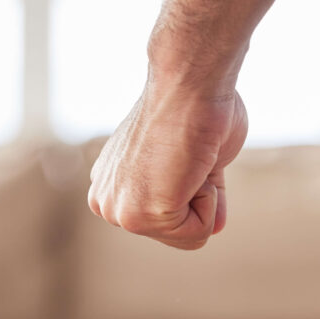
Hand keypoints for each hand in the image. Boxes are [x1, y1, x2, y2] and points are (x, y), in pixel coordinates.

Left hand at [88, 83, 247, 249]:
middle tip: (186, 155)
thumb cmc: (195, 109)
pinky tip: (190, 165)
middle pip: (177, 233)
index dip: (193, 189)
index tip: (181, 151)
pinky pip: (198, 232)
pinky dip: (209, 200)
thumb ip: (194, 196)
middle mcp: (106, 203)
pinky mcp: (139, 215)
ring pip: (189, 235)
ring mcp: (119, 212)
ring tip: (186, 159)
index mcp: (111, 188)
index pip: (168, 221)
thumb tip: (213, 228)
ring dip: (203, 197)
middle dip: (197, 197)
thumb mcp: (191, 161)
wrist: (188, 82)